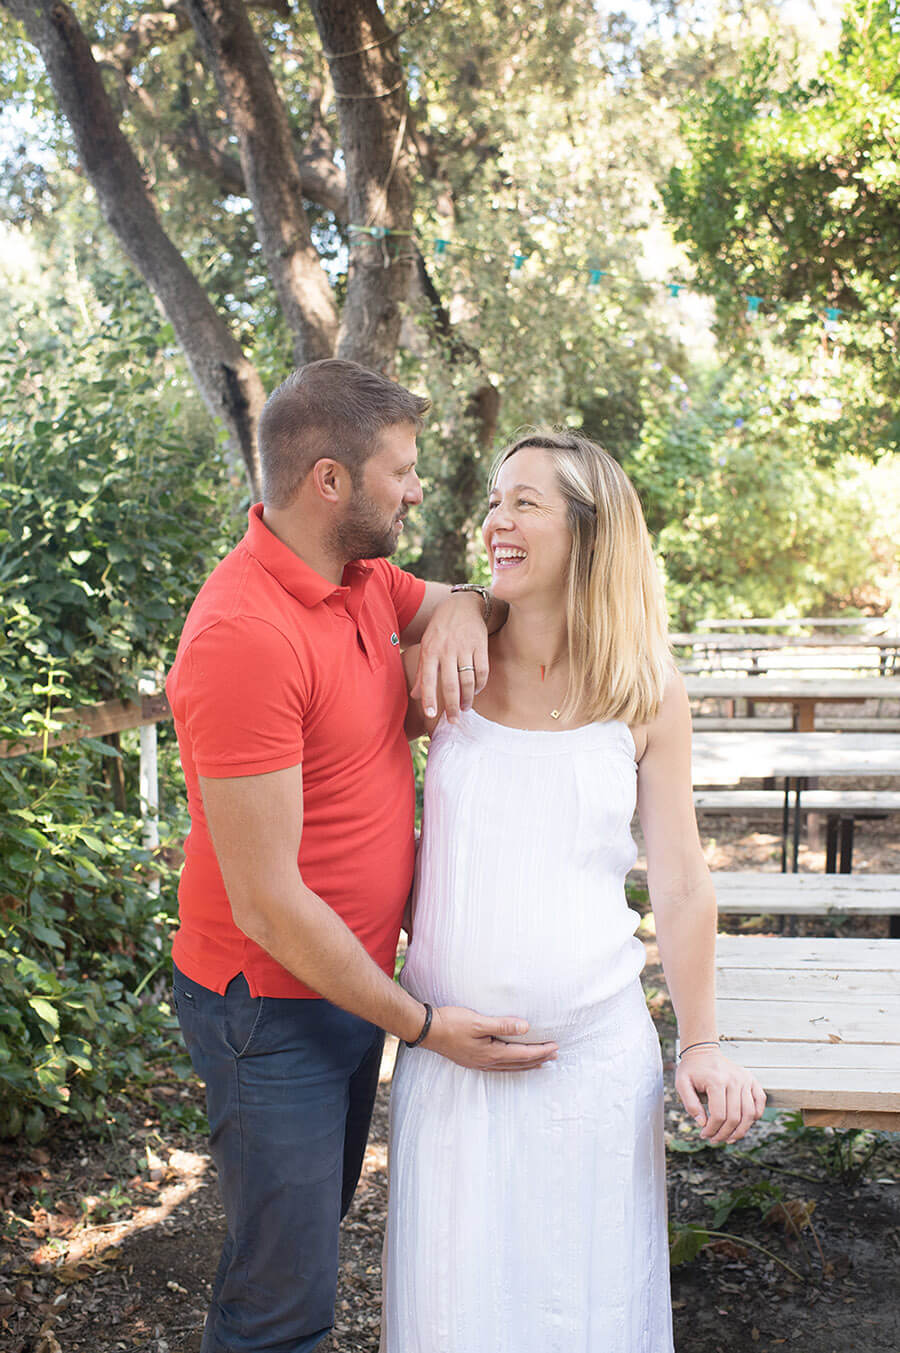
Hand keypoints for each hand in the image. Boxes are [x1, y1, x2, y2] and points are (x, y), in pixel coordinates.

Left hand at [410, 592, 489, 721]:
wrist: (463, 605)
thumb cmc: (441, 629)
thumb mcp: (426, 645)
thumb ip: (422, 672)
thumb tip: (415, 696)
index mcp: (430, 650)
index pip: (428, 679)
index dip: (429, 698)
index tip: (431, 716)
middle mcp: (447, 649)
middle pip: (451, 684)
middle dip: (451, 706)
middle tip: (453, 721)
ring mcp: (465, 647)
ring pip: (468, 680)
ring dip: (467, 698)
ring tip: (465, 708)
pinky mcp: (480, 645)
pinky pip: (482, 670)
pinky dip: (480, 684)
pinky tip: (476, 691)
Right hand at [423, 1006, 557, 1070]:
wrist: (426, 1029)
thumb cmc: (451, 1023)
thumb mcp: (478, 1021)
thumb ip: (503, 1025)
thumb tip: (526, 1027)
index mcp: (491, 1053)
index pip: (523, 1054)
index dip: (541, 1051)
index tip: (555, 1047)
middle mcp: (487, 1062)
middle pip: (519, 1063)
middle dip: (538, 1059)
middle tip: (555, 1056)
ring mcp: (479, 1063)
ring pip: (510, 1066)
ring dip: (527, 1064)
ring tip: (540, 1062)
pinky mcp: (472, 1059)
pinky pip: (499, 1066)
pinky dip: (512, 1064)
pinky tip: (511, 1061)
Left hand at [675, 1048, 765, 1143]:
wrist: (703, 1051)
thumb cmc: (691, 1069)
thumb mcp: (681, 1084)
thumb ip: (690, 1104)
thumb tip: (703, 1123)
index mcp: (717, 1081)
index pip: (719, 1115)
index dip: (712, 1130)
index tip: (704, 1135)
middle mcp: (734, 1080)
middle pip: (735, 1117)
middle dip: (724, 1134)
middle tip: (714, 1140)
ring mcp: (745, 1079)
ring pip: (750, 1114)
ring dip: (741, 1131)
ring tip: (729, 1138)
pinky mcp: (752, 1080)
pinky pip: (760, 1102)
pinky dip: (755, 1116)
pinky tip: (744, 1124)